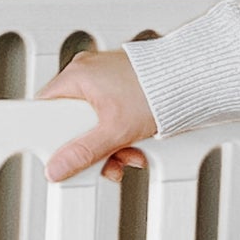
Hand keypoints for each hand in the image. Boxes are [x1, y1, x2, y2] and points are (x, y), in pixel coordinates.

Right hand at [38, 48, 158, 180]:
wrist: (194, 79)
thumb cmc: (158, 88)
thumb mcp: (114, 130)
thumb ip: (82, 153)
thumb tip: (58, 168)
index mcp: (77, 75)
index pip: (45, 108)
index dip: (50, 135)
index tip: (58, 154)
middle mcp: (88, 72)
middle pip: (71, 120)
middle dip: (90, 146)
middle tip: (103, 159)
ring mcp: (105, 77)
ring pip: (92, 120)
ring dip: (107, 143)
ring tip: (126, 153)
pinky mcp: (121, 85)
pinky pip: (107, 113)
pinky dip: (118, 131)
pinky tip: (131, 142)